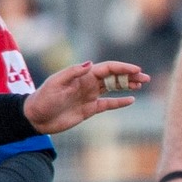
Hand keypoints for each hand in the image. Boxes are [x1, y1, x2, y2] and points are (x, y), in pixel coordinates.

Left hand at [23, 60, 147, 134]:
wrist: (36, 118)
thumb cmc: (43, 98)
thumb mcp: (56, 84)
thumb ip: (73, 73)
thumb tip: (91, 64)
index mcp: (82, 75)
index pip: (107, 69)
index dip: (122, 68)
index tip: (136, 70)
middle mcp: (88, 84)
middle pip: (113, 77)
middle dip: (130, 76)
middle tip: (145, 78)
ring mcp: (90, 96)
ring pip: (113, 88)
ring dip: (127, 85)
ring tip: (142, 84)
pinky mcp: (89, 109)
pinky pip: (108, 104)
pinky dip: (119, 102)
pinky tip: (131, 100)